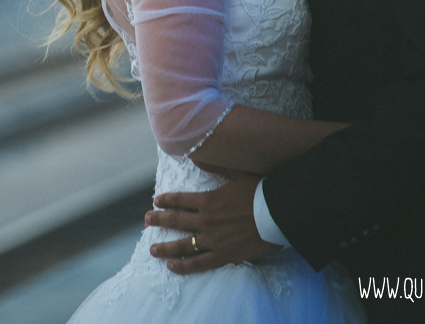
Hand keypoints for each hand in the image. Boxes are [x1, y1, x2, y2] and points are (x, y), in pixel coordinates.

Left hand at [144, 173, 279, 273]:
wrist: (278, 214)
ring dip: (165, 247)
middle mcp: (206, 220)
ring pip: (182, 245)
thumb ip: (216, 168)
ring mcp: (213, 239)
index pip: (179, 200)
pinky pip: (199, 263)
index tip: (156, 201)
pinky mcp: (224, 255)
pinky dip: (184, 266)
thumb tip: (197, 158)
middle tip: (146, 221)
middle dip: (158, 220)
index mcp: (208, 200)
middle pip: (175, 221)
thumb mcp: (238, 174)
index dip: (166, 200)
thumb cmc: (261, 192)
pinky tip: (172, 267)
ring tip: (153, 249)